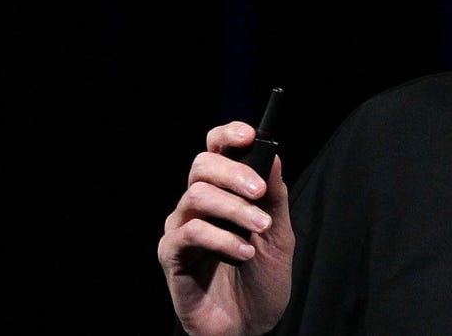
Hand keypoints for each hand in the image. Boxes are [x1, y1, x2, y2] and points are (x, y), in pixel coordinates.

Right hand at [157, 122, 294, 335]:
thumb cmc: (263, 277)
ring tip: (260, 228)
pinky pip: (190, 233)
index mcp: (224, 193)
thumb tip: (273, 153)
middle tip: (259, 192)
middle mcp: (198, 206)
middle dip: (234, 173)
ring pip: (196, 196)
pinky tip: (243, 252)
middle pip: (202, 166)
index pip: (216, 150)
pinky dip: (221, 239)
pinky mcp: (172, 255)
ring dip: (234, 209)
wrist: (251, 323)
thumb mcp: (279, 232)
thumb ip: (275, 194)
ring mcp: (182, 228)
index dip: (228, 135)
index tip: (249, 134)